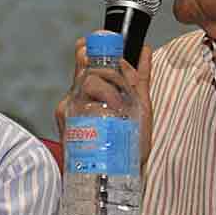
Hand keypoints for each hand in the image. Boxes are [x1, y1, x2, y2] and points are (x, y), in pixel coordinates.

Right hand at [55, 35, 152, 167]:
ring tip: (121, 102)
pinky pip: (83, 106)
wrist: (123, 176)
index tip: (102, 38)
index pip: (84, 57)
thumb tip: (145, 49)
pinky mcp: (70, 128)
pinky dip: (101, 104)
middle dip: (104, 65)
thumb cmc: (129, 141)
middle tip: (120, 73)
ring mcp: (71, 112)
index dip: (91, 45)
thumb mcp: (139, 104)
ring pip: (85, 83)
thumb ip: (140, 77)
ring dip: (107, 87)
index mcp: (89, 88)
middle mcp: (76, 97)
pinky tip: (112, 110)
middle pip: (84, 67)